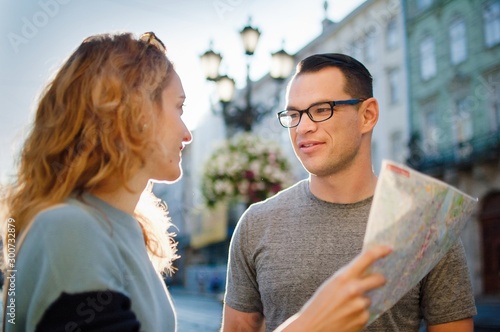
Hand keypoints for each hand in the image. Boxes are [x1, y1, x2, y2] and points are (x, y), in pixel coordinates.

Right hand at [277, 245, 391, 331]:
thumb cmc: (319, 304)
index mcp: (343, 277)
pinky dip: (358, 314)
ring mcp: (359, 305)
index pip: (366, 258)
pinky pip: (366, 312)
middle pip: (379, 279)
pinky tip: (346, 316)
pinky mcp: (362, 319)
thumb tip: (365, 269)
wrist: (312, 327)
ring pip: (369, 298)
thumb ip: (347, 276)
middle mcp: (353, 290)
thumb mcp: (331, 284)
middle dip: (379, 279)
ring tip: (345, 307)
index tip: (389, 248)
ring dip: (361, 301)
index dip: (380, 251)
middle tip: (376, 280)